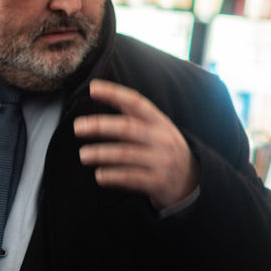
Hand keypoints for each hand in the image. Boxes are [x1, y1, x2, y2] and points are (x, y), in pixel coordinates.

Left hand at [73, 79, 198, 208]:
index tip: (93, 88)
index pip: (136, 102)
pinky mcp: (158, 182)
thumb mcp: (159, 129)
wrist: (192, 182)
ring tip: (84, 155)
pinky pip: (130, 178)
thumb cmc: (165, 150)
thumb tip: (103, 93)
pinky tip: (99, 175)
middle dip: (100, 126)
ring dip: (101, 154)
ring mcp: (161, 161)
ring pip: (125, 154)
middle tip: (78, 127)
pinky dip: (112, 177)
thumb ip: (135, 115)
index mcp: (159, 122)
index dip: (114, 93)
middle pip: (127, 128)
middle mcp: (161, 139)